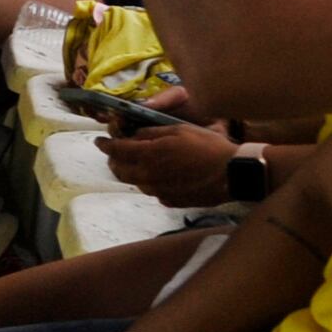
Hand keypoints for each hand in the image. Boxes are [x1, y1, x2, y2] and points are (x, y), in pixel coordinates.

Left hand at [102, 121, 236, 205]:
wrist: (232, 174)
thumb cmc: (208, 147)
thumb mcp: (179, 130)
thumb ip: (152, 133)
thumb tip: (133, 135)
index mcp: (148, 155)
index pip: (116, 150)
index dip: (105, 144)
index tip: (99, 141)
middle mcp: (148, 176)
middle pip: (119, 170)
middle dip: (114, 160)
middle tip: (116, 152)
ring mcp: (158, 191)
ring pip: (134, 182)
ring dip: (130, 172)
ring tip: (135, 164)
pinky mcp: (169, 201)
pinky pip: (152, 191)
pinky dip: (149, 182)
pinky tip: (158, 176)